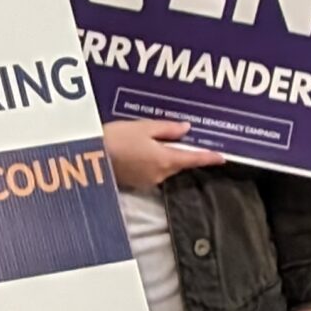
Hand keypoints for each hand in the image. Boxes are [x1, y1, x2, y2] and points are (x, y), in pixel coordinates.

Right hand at [102, 119, 223, 191]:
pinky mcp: (134, 182)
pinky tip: (141, 151)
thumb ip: (167, 129)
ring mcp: (147, 180)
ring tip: (156, 142)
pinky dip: (151, 161)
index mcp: (166, 159)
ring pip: (164, 167)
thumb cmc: (116, 139)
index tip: (222, 157)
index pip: (193, 159)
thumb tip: (186, 129)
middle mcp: (160, 174)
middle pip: (178, 162)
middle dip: (181, 152)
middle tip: (181, 139)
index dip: (208, 157)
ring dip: (164, 156)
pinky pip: (150, 170)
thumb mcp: (143, 128)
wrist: (88, 158)